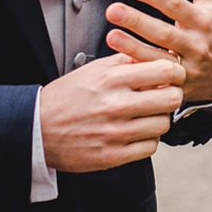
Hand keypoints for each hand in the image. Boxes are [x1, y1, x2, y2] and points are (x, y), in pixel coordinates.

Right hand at [38, 54, 184, 172]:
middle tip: (164, 95)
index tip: (171, 74)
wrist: (37, 129)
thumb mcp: (93, 69)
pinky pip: (150, 147)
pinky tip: (136, 132)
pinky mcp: (113, 156)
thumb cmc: (66, 97)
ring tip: (146, 115)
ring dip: (159, 119)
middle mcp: (115, 105)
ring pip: (163, 124)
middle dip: (172, 95)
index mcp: (111, 79)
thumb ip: (125, 62)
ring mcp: (115, 132)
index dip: (174, 71)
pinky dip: (148, 139)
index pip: (165, 70)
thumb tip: (156, 56)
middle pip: (171, 98)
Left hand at [104, 0, 211, 102]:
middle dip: (137, 21)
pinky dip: (138, 72)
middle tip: (112, 9)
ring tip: (110, 35)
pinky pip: (155, 79)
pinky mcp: (177, 86)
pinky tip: (117, 64)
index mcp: (202, 20)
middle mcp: (195, 44)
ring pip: (157, 58)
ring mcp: (186, 68)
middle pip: (163, 32)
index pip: (176, 5)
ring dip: (132, 47)